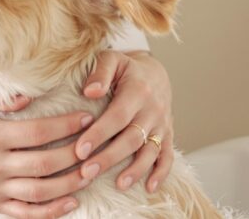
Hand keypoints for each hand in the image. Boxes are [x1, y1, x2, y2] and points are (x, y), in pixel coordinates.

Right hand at [0, 95, 94, 218]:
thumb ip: (0, 97)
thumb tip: (31, 95)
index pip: (37, 132)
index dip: (65, 126)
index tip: (85, 118)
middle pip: (45, 163)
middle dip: (76, 154)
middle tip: (96, 145)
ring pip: (41, 191)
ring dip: (70, 184)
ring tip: (90, 172)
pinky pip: (27, 213)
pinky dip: (51, 210)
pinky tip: (71, 201)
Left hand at [73, 50, 173, 193]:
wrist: (155, 72)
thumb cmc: (124, 68)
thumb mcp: (111, 59)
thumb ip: (100, 72)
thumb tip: (89, 91)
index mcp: (137, 91)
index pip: (117, 116)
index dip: (98, 134)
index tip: (80, 150)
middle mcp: (152, 109)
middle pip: (131, 138)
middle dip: (109, 157)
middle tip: (87, 172)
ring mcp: (162, 124)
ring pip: (150, 150)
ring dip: (135, 169)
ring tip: (118, 184)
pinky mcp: (168, 134)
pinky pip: (168, 156)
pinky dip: (161, 173)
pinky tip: (149, 188)